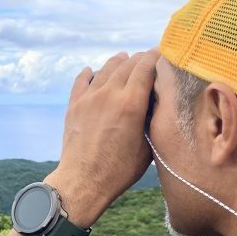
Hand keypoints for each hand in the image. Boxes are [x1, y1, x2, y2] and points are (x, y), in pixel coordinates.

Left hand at [44, 48, 160, 228]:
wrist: (83, 181)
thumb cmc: (119, 170)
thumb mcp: (147, 148)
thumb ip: (151, 122)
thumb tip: (154, 107)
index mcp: (131, 103)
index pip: (146, 67)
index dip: (155, 58)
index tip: (162, 54)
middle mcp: (109, 94)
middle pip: (127, 64)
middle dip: (139, 59)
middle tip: (147, 58)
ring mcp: (88, 97)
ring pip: (105, 69)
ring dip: (117, 62)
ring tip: (124, 59)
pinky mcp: (74, 105)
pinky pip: (82, 80)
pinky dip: (90, 73)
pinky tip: (92, 71)